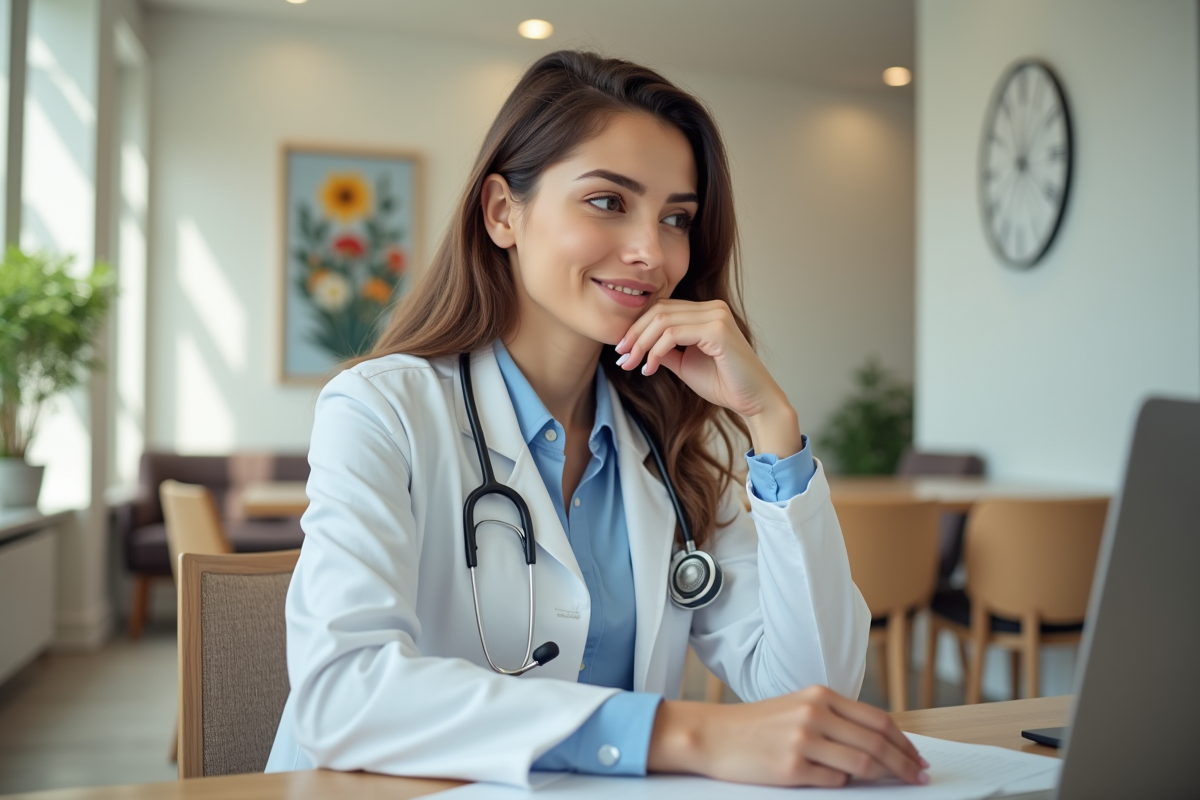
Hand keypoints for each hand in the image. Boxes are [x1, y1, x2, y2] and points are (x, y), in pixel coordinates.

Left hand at [615, 299, 801, 456]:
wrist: (753, 401)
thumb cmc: (724, 383)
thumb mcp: (685, 363)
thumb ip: (665, 350)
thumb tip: (637, 345)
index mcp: (706, 311)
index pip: (662, 308)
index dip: (638, 328)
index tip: (622, 350)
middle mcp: (713, 308)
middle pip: (659, 310)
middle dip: (635, 335)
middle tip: (622, 357)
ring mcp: (716, 316)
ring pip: (663, 321)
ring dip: (642, 344)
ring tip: (632, 365)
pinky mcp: (718, 330)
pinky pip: (673, 335)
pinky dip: (656, 351)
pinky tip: (650, 368)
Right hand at [647, 685, 929, 787]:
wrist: (712, 735)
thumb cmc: (754, 726)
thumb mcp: (797, 709)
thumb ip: (833, 720)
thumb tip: (876, 744)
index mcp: (819, 696)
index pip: (877, 719)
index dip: (903, 742)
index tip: (916, 757)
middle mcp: (814, 713)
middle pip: (877, 741)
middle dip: (904, 763)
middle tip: (918, 776)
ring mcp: (803, 740)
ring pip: (862, 762)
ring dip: (885, 776)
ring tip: (896, 784)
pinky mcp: (791, 768)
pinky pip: (834, 780)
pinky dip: (845, 783)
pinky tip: (843, 782)